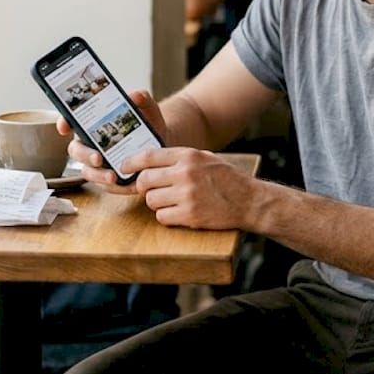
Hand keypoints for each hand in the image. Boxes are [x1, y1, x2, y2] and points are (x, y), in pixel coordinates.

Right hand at [57, 90, 169, 192]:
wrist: (162, 141)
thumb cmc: (147, 121)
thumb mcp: (146, 106)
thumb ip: (141, 98)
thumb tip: (135, 96)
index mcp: (92, 123)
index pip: (71, 121)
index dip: (63, 123)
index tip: (64, 127)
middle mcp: (90, 143)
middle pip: (76, 151)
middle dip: (85, 155)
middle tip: (98, 158)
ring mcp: (98, 163)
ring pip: (88, 171)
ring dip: (98, 175)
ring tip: (112, 176)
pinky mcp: (109, 178)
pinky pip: (106, 186)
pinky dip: (115, 187)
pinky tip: (127, 184)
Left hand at [128, 147, 253, 228]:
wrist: (249, 201)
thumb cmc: (226, 179)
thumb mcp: (205, 158)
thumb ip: (179, 159)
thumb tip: (149, 163)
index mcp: (188, 155)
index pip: (148, 156)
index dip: (131, 163)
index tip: (124, 168)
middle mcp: (186, 173)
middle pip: (145, 180)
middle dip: (144, 188)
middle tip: (151, 190)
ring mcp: (187, 195)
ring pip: (151, 200)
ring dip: (157, 203)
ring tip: (172, 202)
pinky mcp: (190, 215)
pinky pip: (162, 217)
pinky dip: (167, 217)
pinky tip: (180, 213)